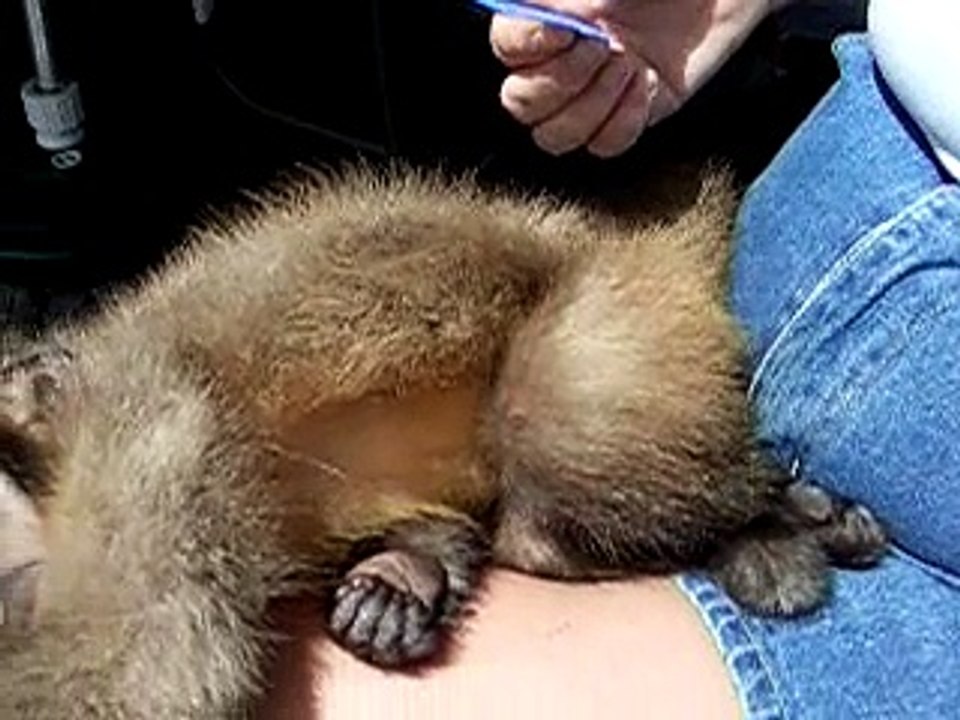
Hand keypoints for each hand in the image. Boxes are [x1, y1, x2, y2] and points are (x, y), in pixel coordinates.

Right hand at [490, 0, 785, 156]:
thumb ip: (568, 0)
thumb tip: (535, 11)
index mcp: (547, 17)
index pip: (507, 46)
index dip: (527, 45)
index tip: (565, 28)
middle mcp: (562, 59)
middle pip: (521, 103)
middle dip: (561, 81)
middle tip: (607, 46)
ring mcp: (594, 93)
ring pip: (556, 136)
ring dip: (592, 105)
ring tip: (630, 64)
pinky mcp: (630, 116)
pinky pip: (605, 145)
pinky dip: (624, 121)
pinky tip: (648, 84)